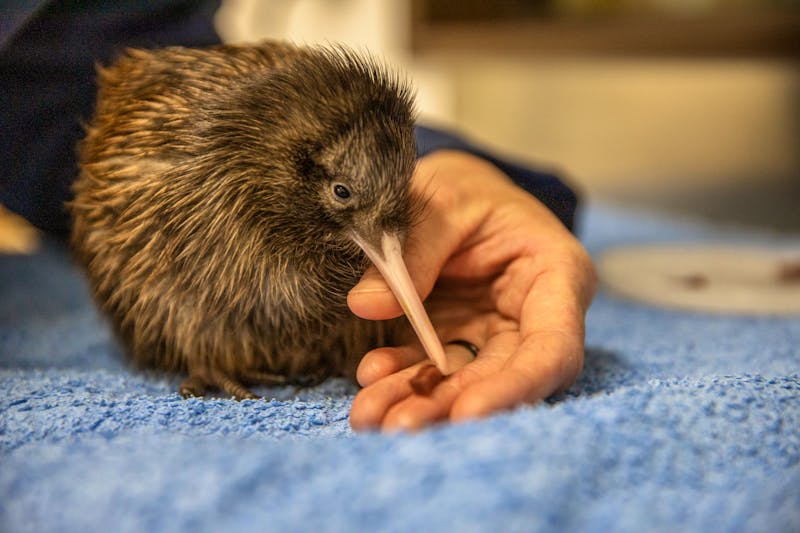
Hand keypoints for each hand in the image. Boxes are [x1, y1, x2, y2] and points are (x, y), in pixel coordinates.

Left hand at [347, 150, 596, 431]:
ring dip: (419, 400)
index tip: (466, 415)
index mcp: (554, 274)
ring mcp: (493, 330)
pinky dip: (402, 376)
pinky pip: (432, 366)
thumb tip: (366, 305)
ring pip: (463, 378)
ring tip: (371, 416)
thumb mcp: (444, 197)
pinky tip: (372, 377)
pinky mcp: (457, 336)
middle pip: (502, 376)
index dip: (514, 388)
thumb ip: (414, 249)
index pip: (552, 349)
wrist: (454, 186)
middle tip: (398, 426)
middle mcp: (531, 314)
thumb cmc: (467, 184)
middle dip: (450, 405)